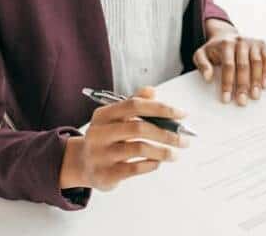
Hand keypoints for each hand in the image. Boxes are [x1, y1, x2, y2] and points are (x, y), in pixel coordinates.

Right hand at [60, 86, 186, 190]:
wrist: (81, 163)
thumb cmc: (106, 137)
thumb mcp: (115, 118)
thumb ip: (134, 103)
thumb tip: (152, 90)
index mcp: (103, 114)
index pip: (134, 105)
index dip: (160, 108)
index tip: (181, 114)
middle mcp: (99, 133)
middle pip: (139, 128)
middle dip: (166, 133)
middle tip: (183, 139)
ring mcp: (100, 154)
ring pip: (139, 149)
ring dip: (163, 151)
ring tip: (174, 154)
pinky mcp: (105, 174)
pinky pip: (135, 168)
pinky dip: (151, 164)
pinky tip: (157, 162)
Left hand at [193, 19, 265, 105]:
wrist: (225, 35)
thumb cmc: (214, 50)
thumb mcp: (201, 54)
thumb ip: (202, 65)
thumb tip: (208, 77)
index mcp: (225, 43)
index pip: (228, 65)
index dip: (227, 83)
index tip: (226, 98)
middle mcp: (240, 41)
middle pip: (243, 65)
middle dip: (243, 85)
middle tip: (242, 101)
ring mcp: (252, 42)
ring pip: (257, 63)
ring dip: (256, 81)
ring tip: (254, 96)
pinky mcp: (261, 44)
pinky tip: (264, 85)